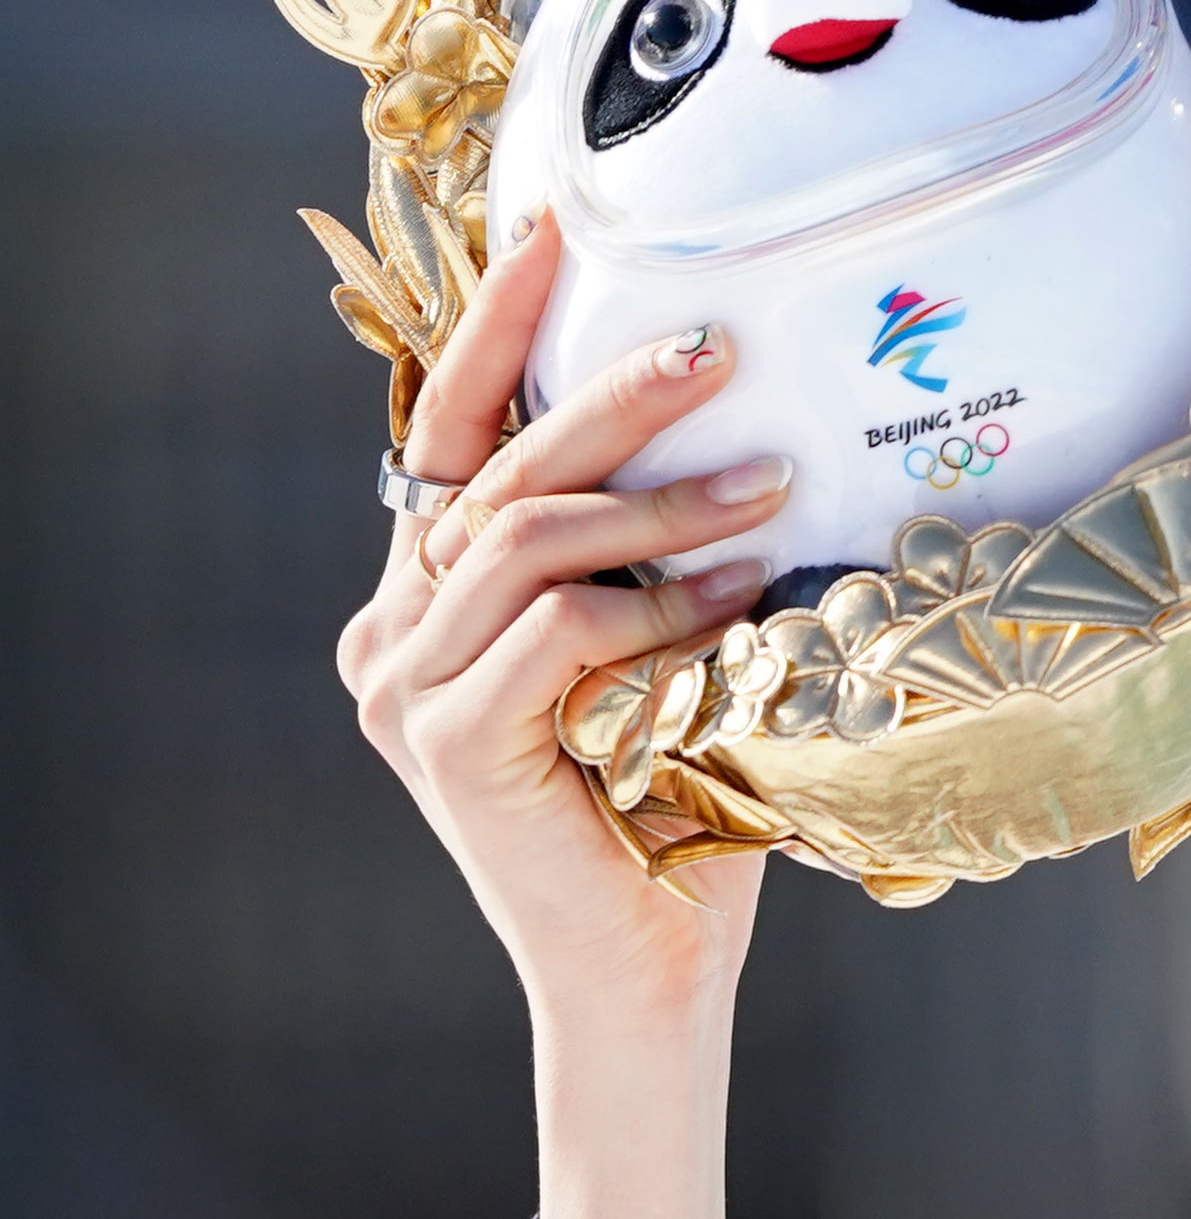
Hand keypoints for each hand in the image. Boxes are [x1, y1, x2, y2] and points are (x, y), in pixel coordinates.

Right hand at [335, 218, 786, 1218]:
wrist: (652, 984)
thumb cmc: (681, 831)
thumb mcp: (677, 670)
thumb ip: (664, 575)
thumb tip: (762, 450)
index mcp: (430, 608)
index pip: (451, 441)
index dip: (499, 333)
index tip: (559, 234)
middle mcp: (393, 638)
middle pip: (491, 473)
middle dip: (605, 393)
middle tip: (713, 341)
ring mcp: (405, 691)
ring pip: (523, 541)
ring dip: (657, 502)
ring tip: (770, 485)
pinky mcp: (449, 744)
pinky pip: (551, 632)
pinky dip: (651, 605)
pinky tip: (738, 598)